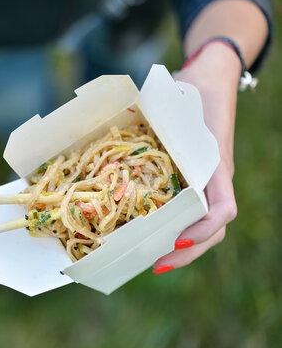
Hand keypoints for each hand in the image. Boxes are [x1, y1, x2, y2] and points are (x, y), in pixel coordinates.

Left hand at [153, 43, 239, 273]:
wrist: (208, 83)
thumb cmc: (193, 92)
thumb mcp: (179, 101)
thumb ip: (160, 109)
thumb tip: (123, 108)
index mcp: (216, 167)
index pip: (223, 209)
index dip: (203, 228)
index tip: (175, 237)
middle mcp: (214, 181)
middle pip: (213, 229)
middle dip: (188, 251)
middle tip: (156, 264)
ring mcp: (206, 184)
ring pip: (202, 226)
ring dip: (181, 248)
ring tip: (152, 260)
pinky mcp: (194, 183)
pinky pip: (190, 214)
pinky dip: (174, 229)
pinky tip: (151, 237)